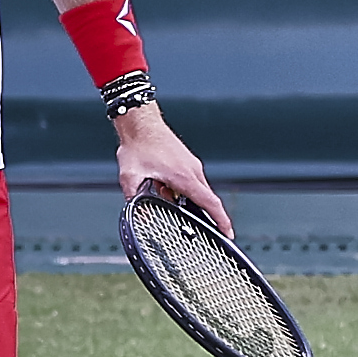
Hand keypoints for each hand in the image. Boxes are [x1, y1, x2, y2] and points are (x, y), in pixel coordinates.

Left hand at [114, 105, 229, 235]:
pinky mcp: (186, 161)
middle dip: (201, 214)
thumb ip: (132, 196)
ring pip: (195, 190)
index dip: (221, 220)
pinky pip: (190, 181)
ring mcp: (191, 165)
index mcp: (184, 177)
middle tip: (190, 223)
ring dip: (183, 199)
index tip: (228, 234)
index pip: (209, 203)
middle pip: (205, 200)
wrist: (140, 122)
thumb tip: (132, 210)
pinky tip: (160, 185)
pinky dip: (180, 189)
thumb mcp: (129, 176)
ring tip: (160, 192)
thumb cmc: (138, 145)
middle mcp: (192, 171)